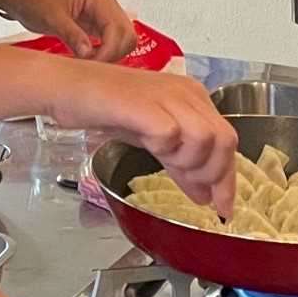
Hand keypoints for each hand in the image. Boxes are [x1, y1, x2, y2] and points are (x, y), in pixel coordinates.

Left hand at [0, 0, 136, 62]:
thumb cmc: (35, 1)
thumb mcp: (52, 18)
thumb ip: (71, 34)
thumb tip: (88, 53)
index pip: (117, 27)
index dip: (108, 49)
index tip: (92, 64)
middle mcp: (105, 4)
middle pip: (126, 34)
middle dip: (113, 53)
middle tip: (91, 67)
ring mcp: (104, 15)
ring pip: (123, 40)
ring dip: (112, 55)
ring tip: (89, 64)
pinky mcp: (98, 25)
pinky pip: (112, 42)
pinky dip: (106, 53)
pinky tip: (90, 60)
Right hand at [48, 63, 236, 214]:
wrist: (70, 89)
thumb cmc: (108, 109)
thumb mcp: (155, 140)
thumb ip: (182, 165)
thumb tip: (206, 195)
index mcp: (193, 97)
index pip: (227, 140)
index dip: (227, 178)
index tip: (224, 208)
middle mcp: (186, 93)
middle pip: (224, 140)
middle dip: (211, 173)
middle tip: (191, 187)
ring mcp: (166, 96)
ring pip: (204, 138)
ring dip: (187, 161)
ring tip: (163, 159)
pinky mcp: (144, 105)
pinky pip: (170, 134)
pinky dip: (163, 148)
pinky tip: (147, 145)